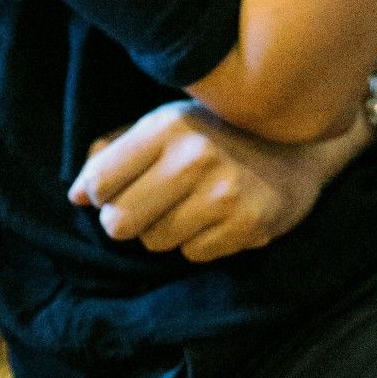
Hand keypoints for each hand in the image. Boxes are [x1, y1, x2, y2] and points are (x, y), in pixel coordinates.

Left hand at [67, 101, 361, 262]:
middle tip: (147, 206)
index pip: (99, 181)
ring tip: (190, 206)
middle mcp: (194, 157)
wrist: (298, 145)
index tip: (110, 191)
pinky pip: (192, 254)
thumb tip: (78, 193)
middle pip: (119, 222)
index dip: (97, 193)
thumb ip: (121, 149)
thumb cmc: (220, 132)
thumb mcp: (171, 122)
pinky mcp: (246, 225)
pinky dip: (199, 241)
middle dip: (125, 220)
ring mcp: (223, 194)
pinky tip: (217, 217)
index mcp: (168, 126)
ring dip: (165, 230)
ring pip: (154, 242)